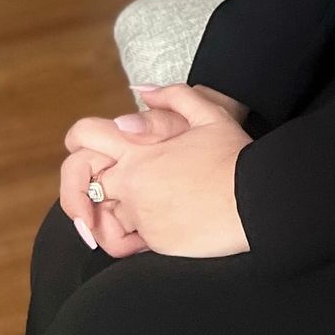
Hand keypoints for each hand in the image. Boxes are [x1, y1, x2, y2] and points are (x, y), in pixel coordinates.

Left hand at [61, 85, 252, 258]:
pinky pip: (130, 243)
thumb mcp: (208, 114)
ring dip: (112, 218)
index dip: (77, 143)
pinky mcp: (155, 242)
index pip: (82, 137)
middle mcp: (131, 184)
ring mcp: (141, 215)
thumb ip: (171, 97)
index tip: (87, 157)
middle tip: (90, 207)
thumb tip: (139, 90)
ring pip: (105, 219)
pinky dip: (138, 238)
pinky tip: (157, 229)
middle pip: (80, 187)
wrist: (256, 200)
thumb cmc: (234, 156)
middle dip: (80, 196)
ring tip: (133, 217)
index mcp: (136, 150)